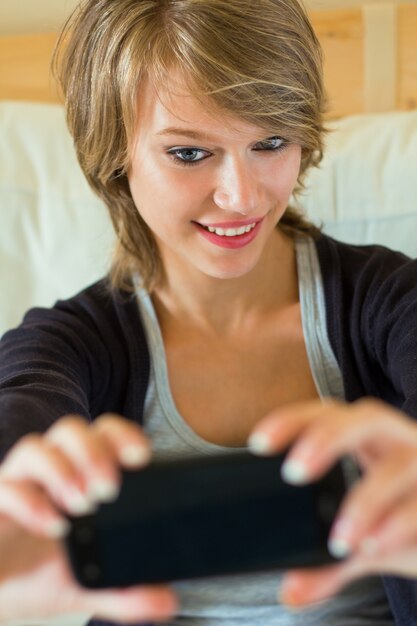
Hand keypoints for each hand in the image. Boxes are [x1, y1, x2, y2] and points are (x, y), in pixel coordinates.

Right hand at [0, 414, 177, 622]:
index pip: (103, 434)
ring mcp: (18, 483)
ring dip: (62, 471)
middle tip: (109, 489)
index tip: (142, 458)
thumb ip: (127, 591)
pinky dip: (30, 503)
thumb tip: (167, 602)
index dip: (123, 436)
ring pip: (35, 448)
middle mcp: (49, 469)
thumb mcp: (90, 586)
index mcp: (79, 473)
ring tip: (81, 504)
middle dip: (93, 453)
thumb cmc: (44, 575)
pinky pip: (6, 488)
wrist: (1, 595)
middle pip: (71, 431)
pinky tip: (53, 525)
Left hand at [248, 398, 416, 606]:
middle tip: (293, 472)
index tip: (258, 443)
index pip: (326, 414)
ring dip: (365, 500)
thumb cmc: (402, 519)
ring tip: (341, 538)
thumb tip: (291, 591)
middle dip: (326, 439)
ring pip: (398, 464)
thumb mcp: (360, 534)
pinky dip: (396, 525)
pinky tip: (374, 544)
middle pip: (364, 418)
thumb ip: (326, 560)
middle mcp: (397, 442)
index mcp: (368, 438)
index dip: (292, 420)